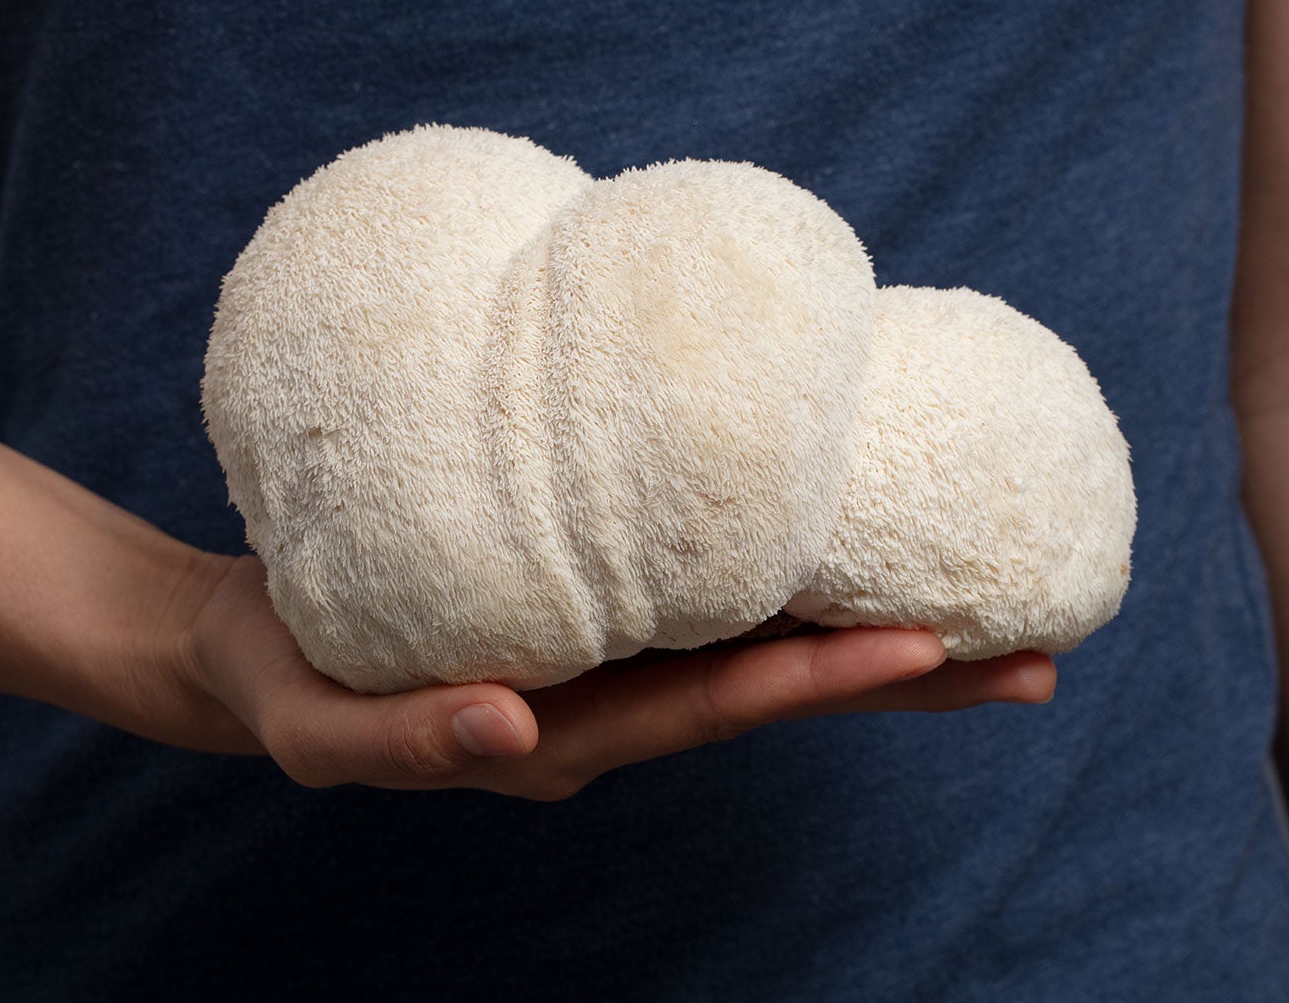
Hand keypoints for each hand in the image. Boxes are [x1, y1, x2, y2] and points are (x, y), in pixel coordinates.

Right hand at [174, 554, 1056, 801]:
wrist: (254, 641)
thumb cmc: (287, 676)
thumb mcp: (318, 730)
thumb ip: (406, 741)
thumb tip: (510, 727)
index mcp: (568, 733)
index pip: (712, 708)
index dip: (815, 680)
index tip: (923, 649)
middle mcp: (615, 698)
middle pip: (775, 688)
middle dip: (902, 678)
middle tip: (1034, 658)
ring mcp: (617, 653)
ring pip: (765, 646)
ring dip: (881, 640)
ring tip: (1001, 621)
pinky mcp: (605, 599)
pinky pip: (720, 593)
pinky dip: (803, 582)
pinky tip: (867, 548)